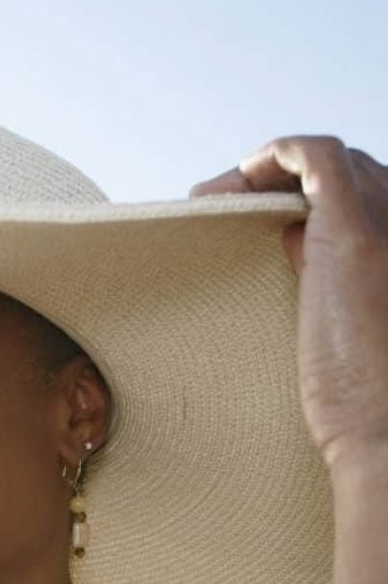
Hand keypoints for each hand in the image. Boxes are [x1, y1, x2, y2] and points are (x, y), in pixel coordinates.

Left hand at [189, 135, 387, 473]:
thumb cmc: (364, 399)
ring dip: (265, 173)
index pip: (366, 196)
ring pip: (329, 161)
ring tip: (214, 202)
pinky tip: (230, 184)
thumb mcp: (346, 328)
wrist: (384, 429)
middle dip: (282, 182)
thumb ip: (327, 281)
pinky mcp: (349, 233)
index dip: (307, 199)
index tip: (254, 222)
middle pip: (347, 173)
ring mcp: (385, 222)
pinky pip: (315, 157)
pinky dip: (274, 154)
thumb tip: (291, 245)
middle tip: (223, 212)